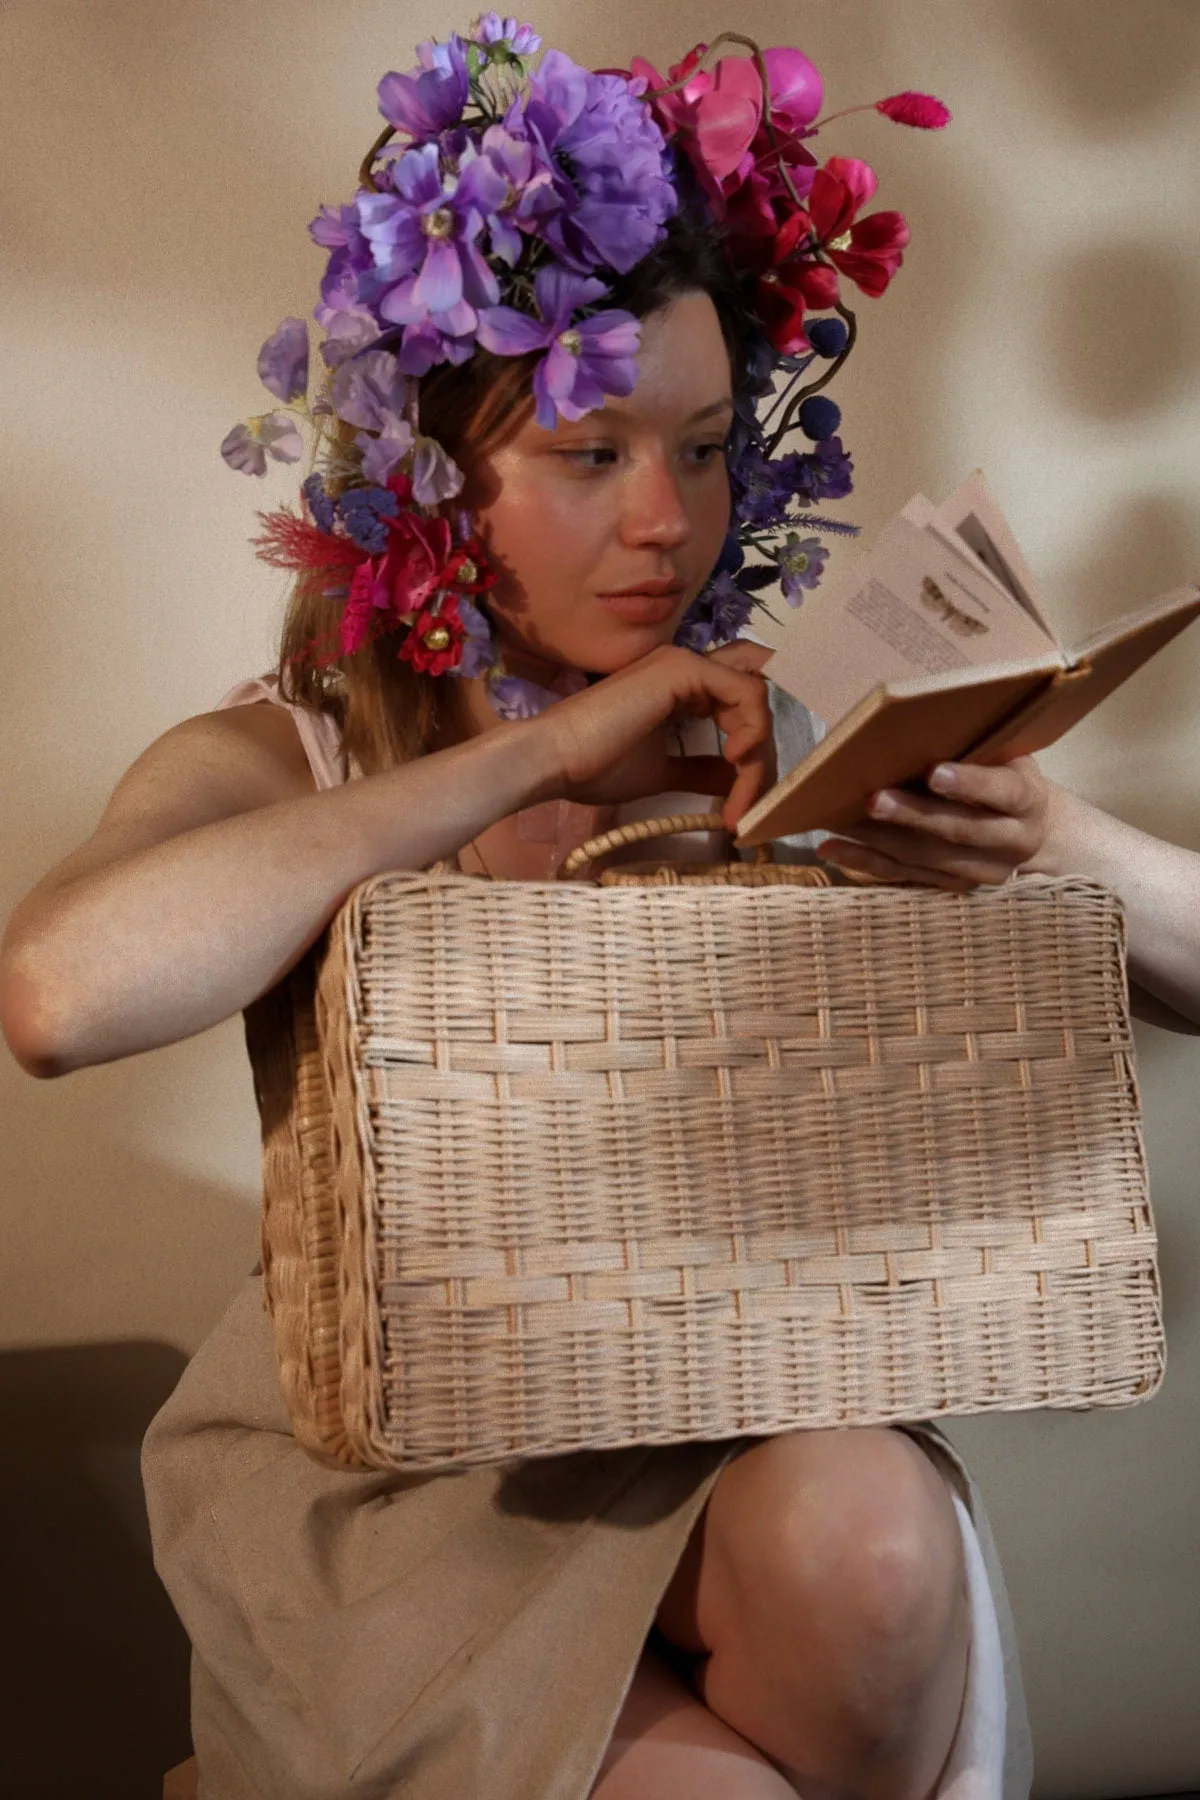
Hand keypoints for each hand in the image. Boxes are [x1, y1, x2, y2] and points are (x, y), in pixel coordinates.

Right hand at [526, 640, 776, 826]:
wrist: (554, 760)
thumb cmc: (595, 767)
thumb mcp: (661, 772)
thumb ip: (699, 770)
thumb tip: (734, 780)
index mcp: (678, 687)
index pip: (737, 701)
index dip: (754, 741)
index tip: (749, 791)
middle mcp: (685, 667)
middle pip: (754, 700)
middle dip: (762, 754)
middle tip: (751, 804)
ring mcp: (685, 663)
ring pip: (755, 698)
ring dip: (759, 753)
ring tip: (742, 797)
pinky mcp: (684, 668)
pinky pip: (746, 692)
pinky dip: (752, 730)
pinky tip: (735, 762)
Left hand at [815, 756, 1051, 888]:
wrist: (1035, 832)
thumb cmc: (1007, 779)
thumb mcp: (1007, 758)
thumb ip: (975, 749)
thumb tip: (906, 723)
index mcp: (1028, 801)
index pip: (1004, 792)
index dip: (970, 784)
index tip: (936, 772)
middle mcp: (1012, 842)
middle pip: (958, 831)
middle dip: (912, 816)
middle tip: (873, 800)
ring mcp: (983, 871)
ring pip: (927, 857)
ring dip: (877, 840)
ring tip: (837, 820)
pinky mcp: (955, 888)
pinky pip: (906, 877)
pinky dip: (867, 863)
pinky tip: (833, 849)